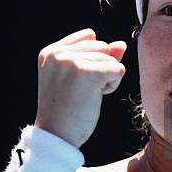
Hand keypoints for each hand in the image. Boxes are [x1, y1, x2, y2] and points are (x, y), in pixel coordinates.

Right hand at [34, 28, 126, 147]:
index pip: (89, 36)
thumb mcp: (78, 77)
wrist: (57, 135)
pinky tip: (95, 97)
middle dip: (100, 68)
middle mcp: (59, 53)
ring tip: (85, 95)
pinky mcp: (87, 73)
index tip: (76, 81)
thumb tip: (121, 45)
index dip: (92, 59)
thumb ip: (97, 56)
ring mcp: (72, 61)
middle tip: (80, 91)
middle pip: (102, 46)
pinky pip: (118, 70)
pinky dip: (112, 85)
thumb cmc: (66, 110)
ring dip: (106, 79)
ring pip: (111, 59)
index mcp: (50, 51)